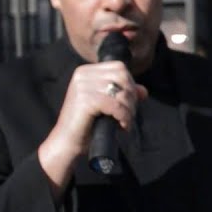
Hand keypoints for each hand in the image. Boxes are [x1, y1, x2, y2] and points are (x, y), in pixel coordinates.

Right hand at [37, 61, 149, 191]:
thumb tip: (144, 91)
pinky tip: (122, 126)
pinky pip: (116, 105)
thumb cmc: (87, 126)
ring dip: (129, 110)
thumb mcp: (107, 107)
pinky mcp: (85, 100)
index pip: (119, 67)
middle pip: (122, 76)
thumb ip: (124, 95)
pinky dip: (124, 116)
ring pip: (121, 91)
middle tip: (128, 114)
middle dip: (131, 97)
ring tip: (124, 122)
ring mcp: (82, 86)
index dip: (130, 85)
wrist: (67, 143)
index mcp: (85, 72)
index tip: (129, 103)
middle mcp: (82, 75)